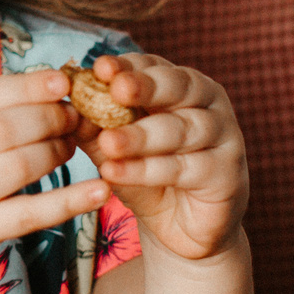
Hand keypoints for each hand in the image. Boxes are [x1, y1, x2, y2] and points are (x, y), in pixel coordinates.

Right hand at [0, 69, 108, 286]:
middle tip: (73, 117)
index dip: (27, 86)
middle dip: (48, 118)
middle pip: (2, 129)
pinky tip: (99, 191)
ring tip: (71, 146)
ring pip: (17, 167)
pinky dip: (69, 201)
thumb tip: (44, 81)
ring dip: (55, 152)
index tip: (63, 82)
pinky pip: (28, 215)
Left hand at [76, 55, 246, 261]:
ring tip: (108, 143)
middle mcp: (209, 104)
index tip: (100, 67)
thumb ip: (95, 126)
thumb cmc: (148, 175)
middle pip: (178, 87)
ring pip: (181, 129)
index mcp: (183, 86)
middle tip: (115, 90)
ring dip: (141, 136)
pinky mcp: (226, 174)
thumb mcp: (116, 147)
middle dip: (145, 87)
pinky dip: (147, 170)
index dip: (128, 66)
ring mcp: (224, 137)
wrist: (180, 227)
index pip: (154, 66)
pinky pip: (185, 168)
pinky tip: (116, 173)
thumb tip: (66, 105)